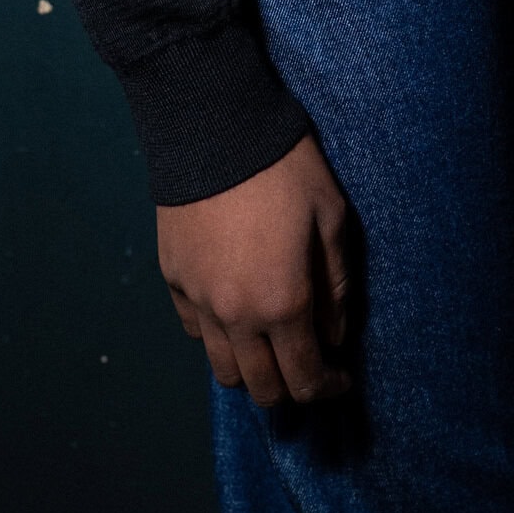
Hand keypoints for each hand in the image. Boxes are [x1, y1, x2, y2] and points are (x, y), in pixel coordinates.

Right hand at [157, 131, 352, 406]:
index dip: (328, 387)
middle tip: (308, 362)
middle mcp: (235, 315)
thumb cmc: (286, 168)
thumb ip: (336, 287)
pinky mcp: (172, 279)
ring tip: (270, 342)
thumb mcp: (331, 218)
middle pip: (262, 388)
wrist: (214, 125)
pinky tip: (235, 308)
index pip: (306, 378)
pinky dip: (217, 334)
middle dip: (291, 387)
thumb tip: (333, 336)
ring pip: (223, 369)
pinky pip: (195, 330)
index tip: (341, 376)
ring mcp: (197, 300)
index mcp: (283, 303)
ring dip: (251, 368)